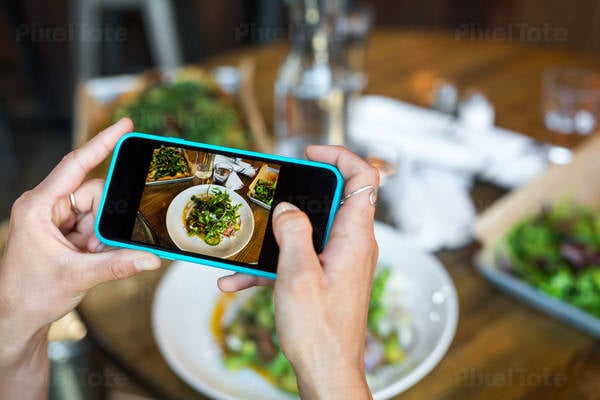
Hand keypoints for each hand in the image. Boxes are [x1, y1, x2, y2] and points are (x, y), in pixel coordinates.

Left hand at [0, 118, 159, 398]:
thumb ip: (117, 265)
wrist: (16, 317)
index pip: (76, 165)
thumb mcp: (77, 277)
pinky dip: (99, 242)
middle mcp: (46, 207)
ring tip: (87, 257)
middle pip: (93, 195)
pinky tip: (89, 257)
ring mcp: (55, 219)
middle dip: (104, 221)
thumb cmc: (29, 294)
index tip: (125, 125)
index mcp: (39, 207)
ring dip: (101, 235)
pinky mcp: (63, 232)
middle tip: (96, 246)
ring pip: (97, 212)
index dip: (102, 143)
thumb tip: (150, 259)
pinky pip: (93, 226)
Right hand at [219, 145, 378, 398]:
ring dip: (277, 235)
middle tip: (270, 194)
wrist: (327, 371)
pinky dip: (273, 263)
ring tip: (245, 245)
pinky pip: (300, 257)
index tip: (309, 153)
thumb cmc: (319, 329)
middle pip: (332, 198)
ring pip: (309, 230)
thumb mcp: (297, 275)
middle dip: (297, 194)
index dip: (340, 156)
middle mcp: (352, 244)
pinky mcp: (327, 275)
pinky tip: (238, 280)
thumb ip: (293, 233)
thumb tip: (288, 208)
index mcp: (354, 237)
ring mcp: (340, 259)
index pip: (364, 177)